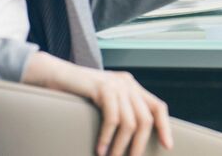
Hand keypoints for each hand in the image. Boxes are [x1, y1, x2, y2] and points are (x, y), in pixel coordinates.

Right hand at [22, 52, 170, 155]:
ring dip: (121, 146)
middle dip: (139, 144)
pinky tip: (100, 149)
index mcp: (132, 86)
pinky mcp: (102, 87)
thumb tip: (130, 136)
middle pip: (146, 119)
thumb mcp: (105, 99)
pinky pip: (112, 118)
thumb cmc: (76, 92)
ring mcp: (116, 84)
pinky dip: (108, 137)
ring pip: (130, 122)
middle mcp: (128, 84)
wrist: (54, 74)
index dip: (165, 127)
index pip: (158, 107)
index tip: (167, 146)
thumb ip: (119, 110)